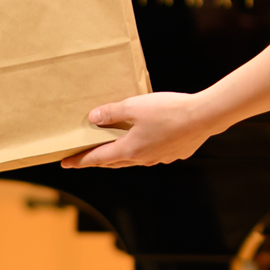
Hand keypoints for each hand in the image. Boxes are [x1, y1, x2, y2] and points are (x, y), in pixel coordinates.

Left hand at [60, 92, 221, 167]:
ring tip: (115, 146)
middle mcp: (143, 159)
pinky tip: (149, 138)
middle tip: (85, 157)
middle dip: (99, 159)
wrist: (205, 116)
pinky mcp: (175, 153)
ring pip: (134, 159)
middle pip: (114, 162)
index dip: (80, 160)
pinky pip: (153, 153)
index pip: (97, 158)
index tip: (65, 164)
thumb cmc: (168, 110)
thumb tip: (93, 118)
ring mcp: (160, 158)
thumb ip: (111, 112)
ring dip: (121, 154)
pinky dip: (144, 148)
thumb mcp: (134, 106)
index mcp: (130, 149)